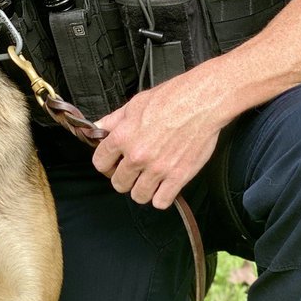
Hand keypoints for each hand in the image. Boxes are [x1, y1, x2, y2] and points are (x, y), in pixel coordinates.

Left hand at [92, 66, 224, 208]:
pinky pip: (161, 202)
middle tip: (133, 170)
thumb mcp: (135, 104)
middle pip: (118, 183)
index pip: (100, 162)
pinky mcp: (178, 176)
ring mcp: (158, 169)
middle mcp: (137, 156)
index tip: (112, 162)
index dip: (106, 163)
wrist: (201, 102)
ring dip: (142, 189)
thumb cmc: (171, 98)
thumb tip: (98, 129)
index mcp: (123, 137)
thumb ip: (114, 120)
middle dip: (124, 178)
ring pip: (138, 196)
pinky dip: (161, 197)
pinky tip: (164, 186)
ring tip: (148, 179)